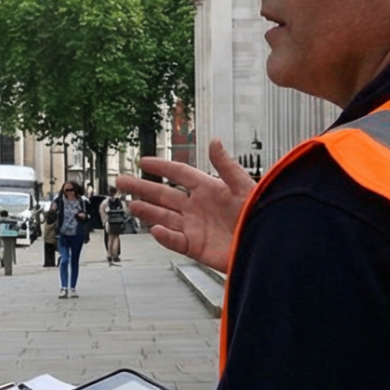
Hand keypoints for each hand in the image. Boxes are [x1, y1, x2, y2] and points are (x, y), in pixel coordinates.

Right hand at [117, 140, 256, 274]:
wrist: (268, 246)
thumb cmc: (263, 215)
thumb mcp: (245, 187)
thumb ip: (227, 166)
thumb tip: (214, 141)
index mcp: (210, 189)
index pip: (180, 173)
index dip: (162, 166)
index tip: (144, 160)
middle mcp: (199, 207)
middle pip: (164, 194)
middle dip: (142, 187)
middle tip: (122, 181)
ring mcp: (196, 227)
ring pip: (164, 216)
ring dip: (147, 210)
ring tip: (130, 203)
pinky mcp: (197, 247)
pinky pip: (175, 241)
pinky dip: (165, 236)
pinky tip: (155, 229)